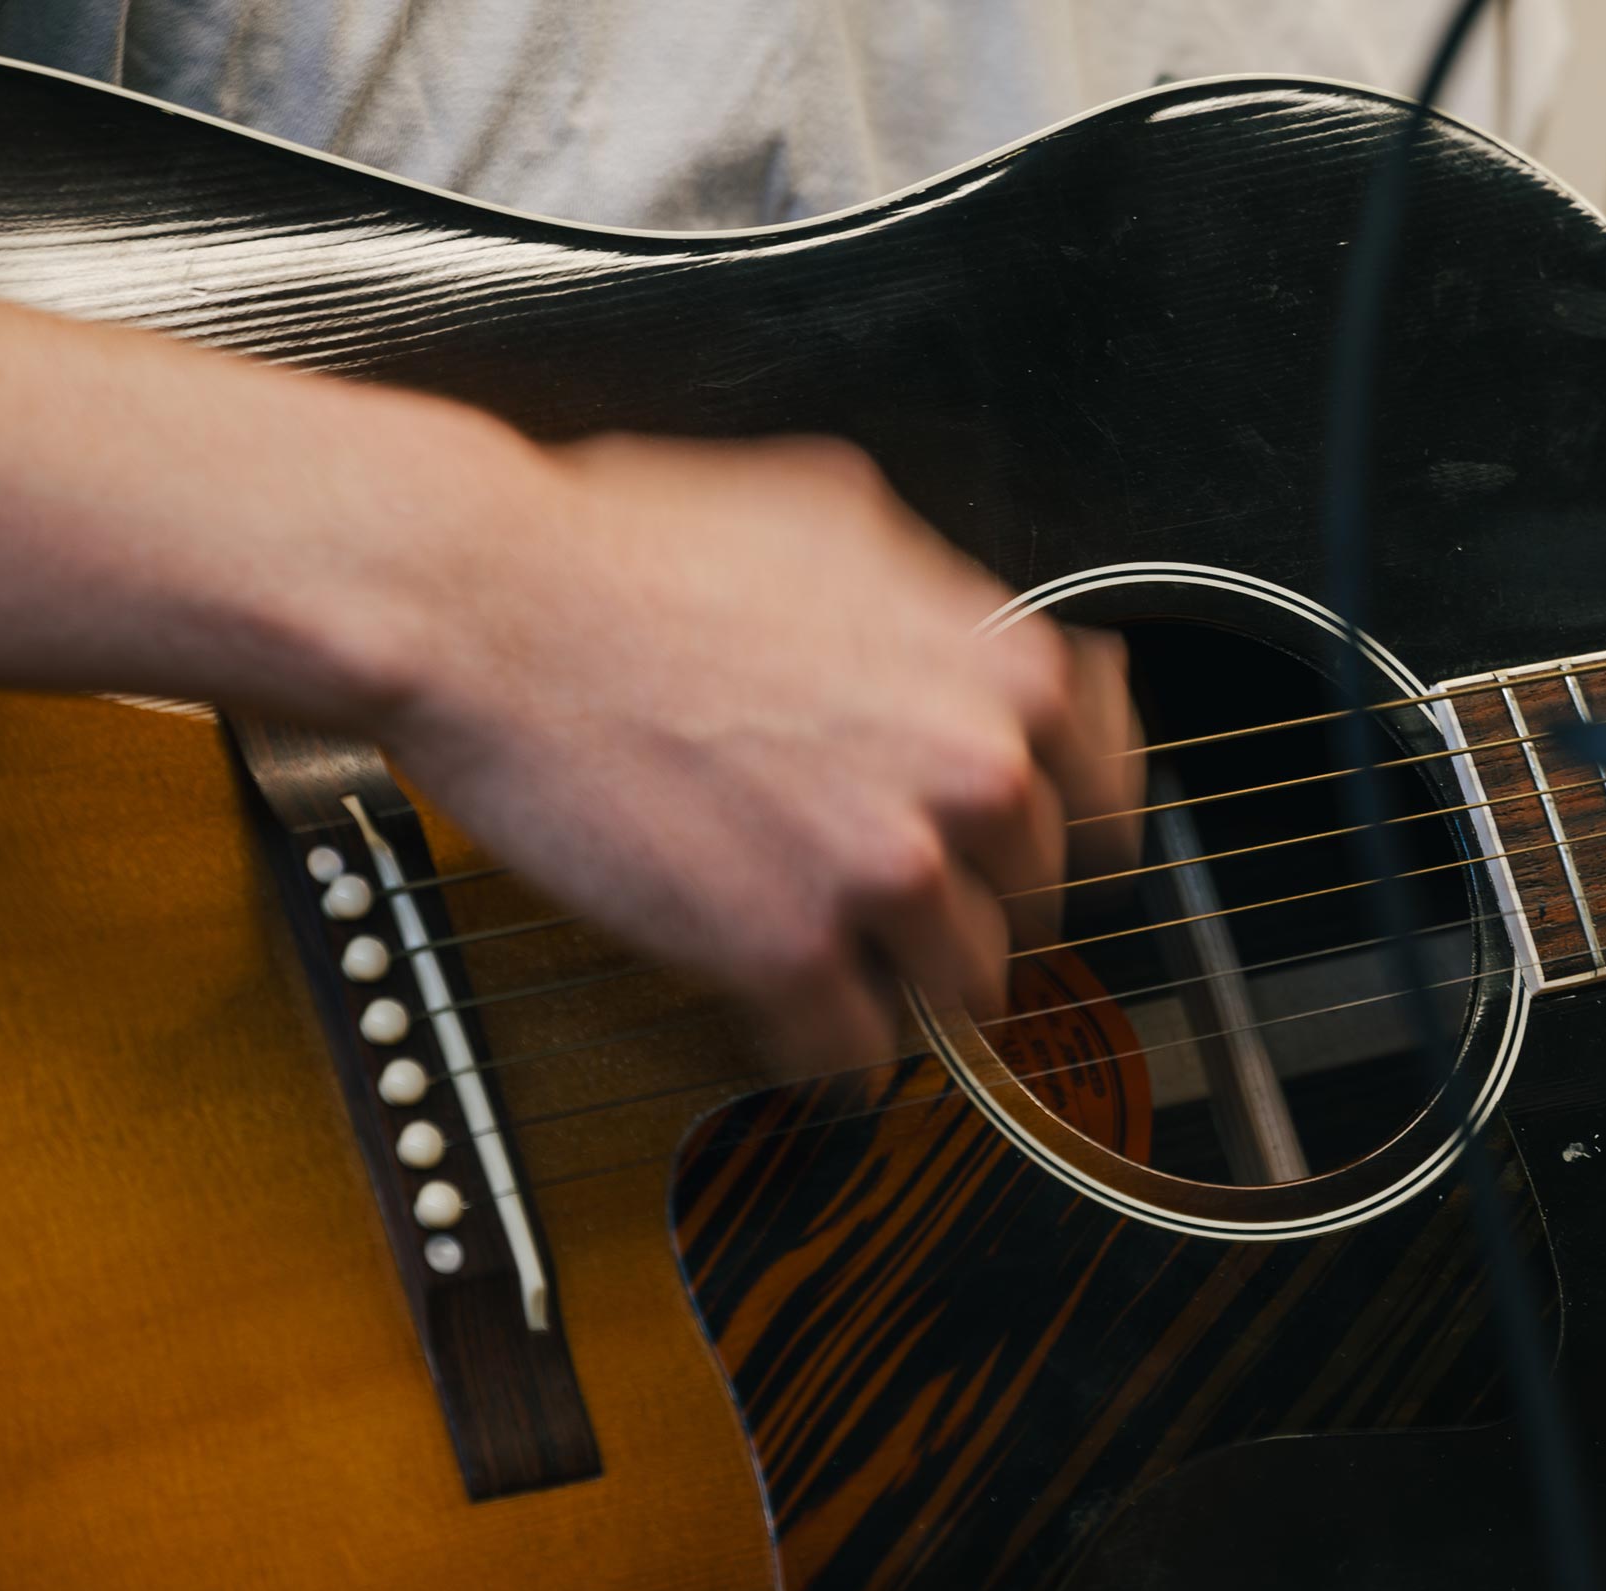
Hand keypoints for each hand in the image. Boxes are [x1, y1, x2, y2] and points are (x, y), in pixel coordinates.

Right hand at [377, 430, 1142, 1073]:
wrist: (490, 604)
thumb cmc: (634, 546)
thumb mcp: (837, 516)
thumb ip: (940, 599)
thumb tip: (979, 644)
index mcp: (1007, 672)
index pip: (1115, 804)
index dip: (1057, 834)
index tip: (1017, 855)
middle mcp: (974, 776)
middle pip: (1037, 908)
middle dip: (969, 903)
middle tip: (889, 890)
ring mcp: (889, 874)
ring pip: (963, 995)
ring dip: (903, 984)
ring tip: (834, 951)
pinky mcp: (788, 957)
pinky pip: (856, 1060)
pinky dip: (822, 1051)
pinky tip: (779, 1007)